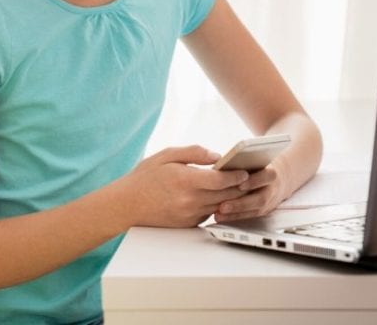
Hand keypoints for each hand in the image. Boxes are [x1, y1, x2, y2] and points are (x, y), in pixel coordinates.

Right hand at [124, 145, 249, 227]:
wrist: (125, 205)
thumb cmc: (145, 177)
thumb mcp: (167, 155)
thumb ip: (194, 153)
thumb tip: (216, 156)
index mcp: (186, 180)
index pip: (221, 180)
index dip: (236, 175)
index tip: (244, 170)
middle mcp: (189, 200)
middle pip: (225, 195)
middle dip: (240, 187)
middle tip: (251, 178)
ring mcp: (188, 215)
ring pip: (219, 206)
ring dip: (231, 198)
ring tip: (241, 187)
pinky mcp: (187, 224)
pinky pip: (208, 214)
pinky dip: (217, 205)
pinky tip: (222, 197)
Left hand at [213, 162, 287, 221]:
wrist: (279, 179)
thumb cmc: (259, 166)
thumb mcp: (255, 161)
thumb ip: (242, 164)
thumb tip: (220, 168)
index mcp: (271, 173)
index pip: (266, 176)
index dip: (254, 181)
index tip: (240, 185)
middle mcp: (272, 189)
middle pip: (260, 199)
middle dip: (241, 204)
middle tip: (223, 206)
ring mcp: (269, 202)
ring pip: (254, 210)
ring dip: (235, 213)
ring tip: (219, 213)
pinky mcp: (262, 211)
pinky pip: (249, 216)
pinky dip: (234, 217)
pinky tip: (220, 216)